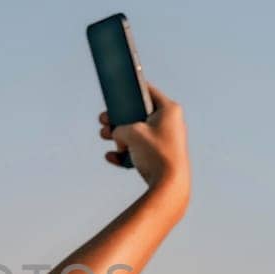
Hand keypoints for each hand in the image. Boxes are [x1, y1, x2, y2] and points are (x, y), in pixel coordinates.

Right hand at [99, 83, 189, 201]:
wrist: (169, 184)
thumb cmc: (155, 152)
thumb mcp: (131, 133)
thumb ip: (120, 128)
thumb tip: (117, 135)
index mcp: (169, 109)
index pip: (148, 91)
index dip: (130, 89)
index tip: (117, 89)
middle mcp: (170, 122)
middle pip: (139, 114)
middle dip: (118, 118)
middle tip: (104, 119)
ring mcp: (165, 140)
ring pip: (137, 133)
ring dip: (118, 136)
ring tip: (104, 136)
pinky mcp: (160, 157)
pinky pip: (139, 150)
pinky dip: (125, 153)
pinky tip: (112, 156)